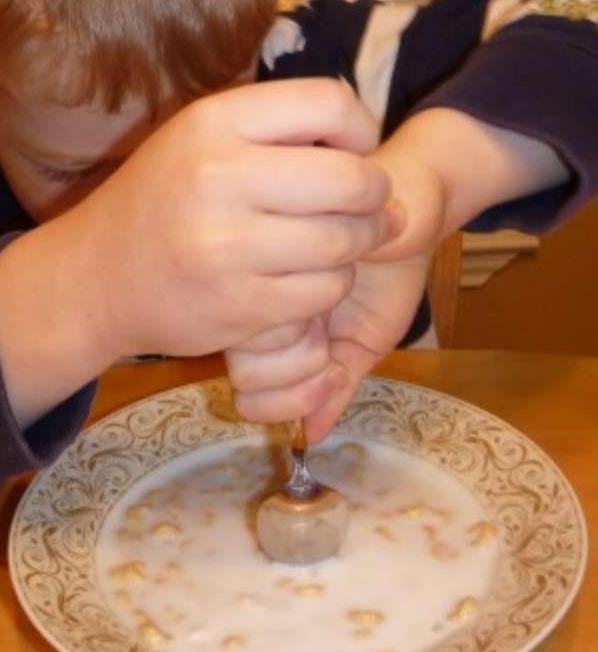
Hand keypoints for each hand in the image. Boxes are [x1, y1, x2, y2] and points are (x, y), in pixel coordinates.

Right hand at [84, 78, 398, 357]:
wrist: (98, 280)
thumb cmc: (159, 203)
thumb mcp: (196, 141)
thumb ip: (271, 130)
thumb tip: (367, 148)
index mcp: (213, 124)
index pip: (328, 103)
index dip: (360, 129)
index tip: (355, 152)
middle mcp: (220, 179)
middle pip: (351, 179)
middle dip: (376, 195)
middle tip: (371, 205)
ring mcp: (229, 250)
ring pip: (344, 243)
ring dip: (358, 243)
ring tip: (343, 242)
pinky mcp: (240, 307)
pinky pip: (324, 291)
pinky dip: (332, 284)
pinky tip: (313, 277)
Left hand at [227, 252, 430, 440]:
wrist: (406, 214)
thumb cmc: (385, 278)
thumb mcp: (366, 342)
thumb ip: (337, 388)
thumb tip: (312, 437)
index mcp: (278, 341)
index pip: (253, 397)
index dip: (290, 401)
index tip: (333, 372)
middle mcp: (259, 316)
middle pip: (245, 377)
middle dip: (297, 372)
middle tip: (327, 336)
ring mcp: (257, 283)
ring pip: (248, 347)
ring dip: (300, 339)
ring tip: (328, 305)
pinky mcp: (269, 246)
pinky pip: (272, 297)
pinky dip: (309, 298)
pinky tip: (334, 275)